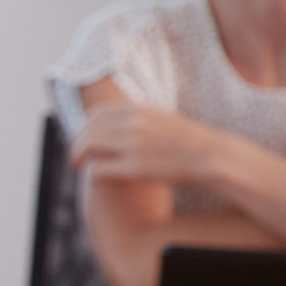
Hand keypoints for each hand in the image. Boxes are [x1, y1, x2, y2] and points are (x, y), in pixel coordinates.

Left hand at [76, 105, 234, 184]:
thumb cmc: (186, 141)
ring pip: (89, 146)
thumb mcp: (158, 118)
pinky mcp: (136, 167)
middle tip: (74, 156)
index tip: (81, 137)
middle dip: (76, 143)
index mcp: (137, 109)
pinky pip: (101, 168)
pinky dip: (93, 172)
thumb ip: (134, 117)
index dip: (83, 126)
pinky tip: (94, 177)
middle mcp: (132, 123)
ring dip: (78, 156)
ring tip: (77, 165)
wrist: (211, 156)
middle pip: (88, 130)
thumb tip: (107, 124)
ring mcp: (133, 144)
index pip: (95, 114)